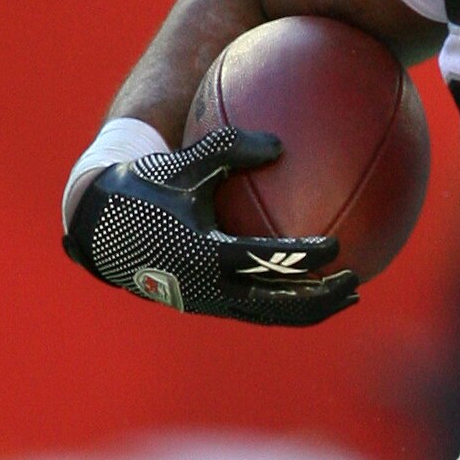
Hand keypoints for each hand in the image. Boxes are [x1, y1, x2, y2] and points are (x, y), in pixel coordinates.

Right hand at [64, 126, 358, 327]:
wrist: (104, 227)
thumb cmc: (147, 186)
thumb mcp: (184, 163)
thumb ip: (230, 149)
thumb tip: (281, 144)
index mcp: (205, 254)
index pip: (265, 262)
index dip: (303, 258)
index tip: (337, 247)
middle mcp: (211, 286)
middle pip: (279, 305)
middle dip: (321, 298)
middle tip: (356, 280)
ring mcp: (211, 302)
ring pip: (272, 315)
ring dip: (312, 309)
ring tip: (348, 295)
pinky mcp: (210, 305)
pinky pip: (259, 310)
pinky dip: (289, 303)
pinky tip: (313, 286)